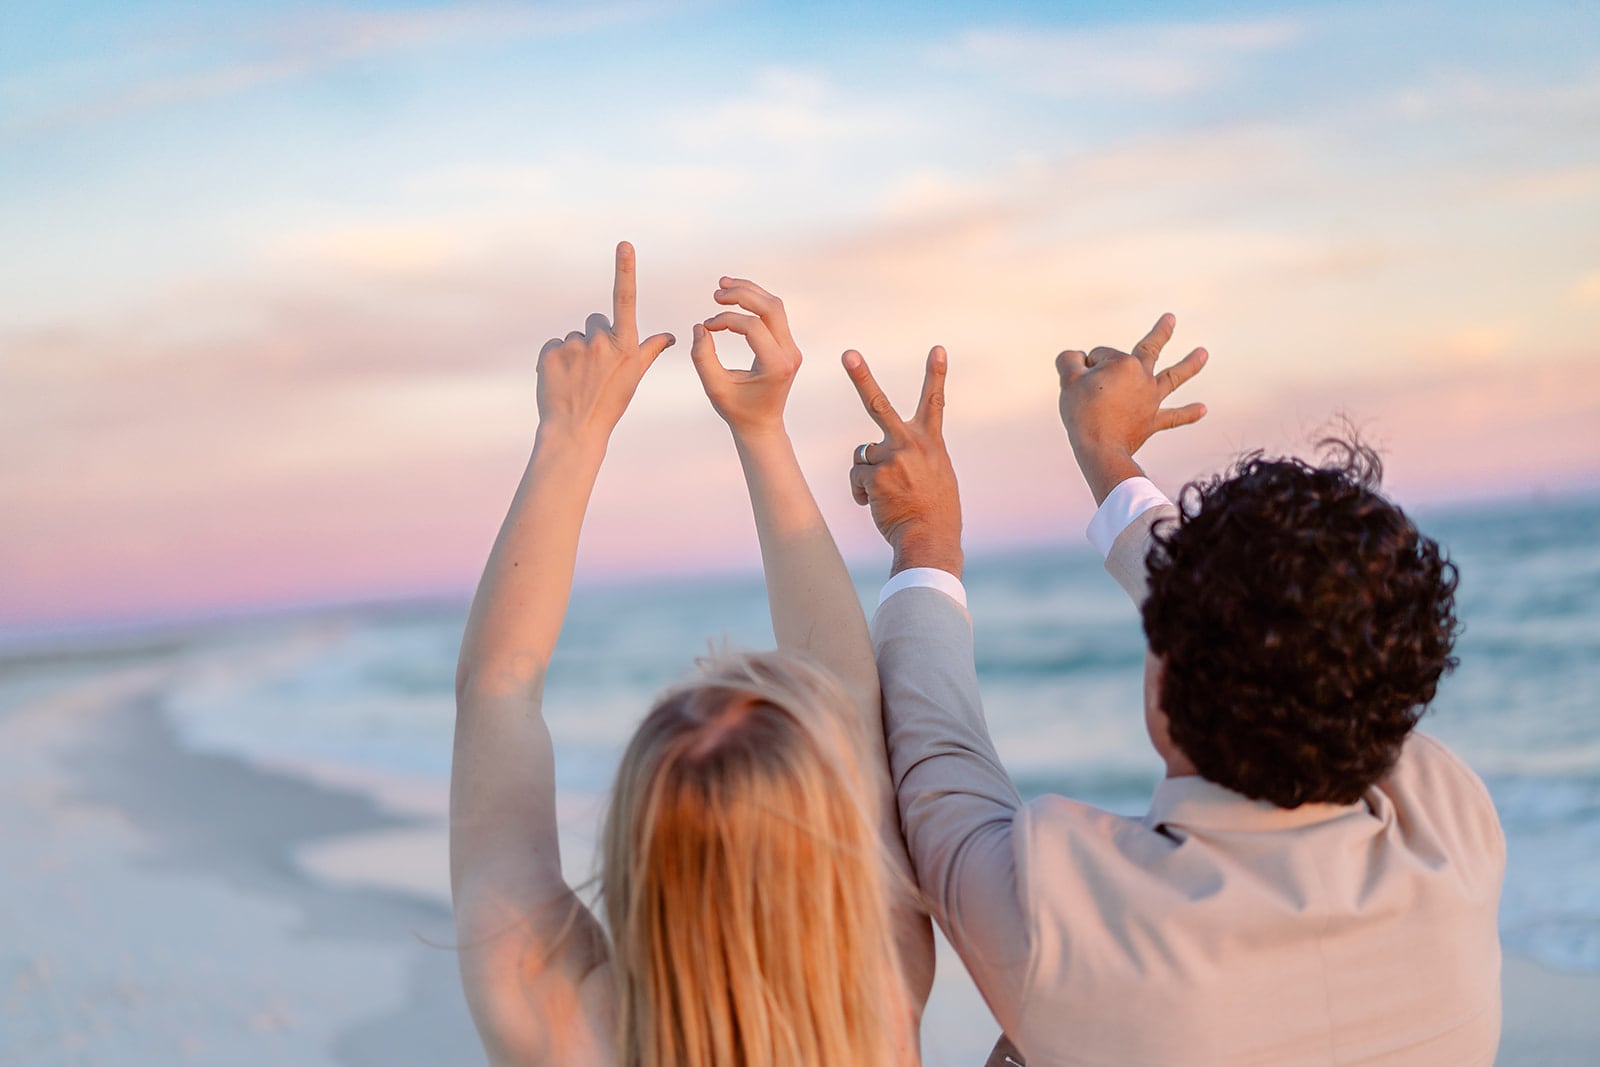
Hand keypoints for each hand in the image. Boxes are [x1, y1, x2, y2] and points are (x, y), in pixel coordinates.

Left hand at [534, 242, 674, 444]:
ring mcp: (574, 346)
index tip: (624, 244)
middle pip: (595, 321)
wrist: (575, 429)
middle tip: (595, 368)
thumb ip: (650, 350)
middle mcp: (600, 341)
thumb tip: (671, 335)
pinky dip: (556, 359)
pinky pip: (554, 345)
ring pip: (574, 335)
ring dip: (575, 351)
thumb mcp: (634, 376)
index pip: (625, 299)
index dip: (625, 270)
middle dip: (595, 337)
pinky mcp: (550, 353)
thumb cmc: (610, 403)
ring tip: (577, 379)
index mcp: (625, 345)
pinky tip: (562, 379)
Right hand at [690, 277, 801, 436]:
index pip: (752, 326)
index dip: (726, 320)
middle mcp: (789, 354)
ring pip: (775, 306)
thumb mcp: (715, 387)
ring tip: (723, 285)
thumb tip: (700, 327)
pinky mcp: (788, 345)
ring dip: (750, 292)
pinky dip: (755, 302)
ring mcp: (792, 348)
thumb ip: (703, 357)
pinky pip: (774, 315)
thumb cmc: (737, 410)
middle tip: (716, 293)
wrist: (762, 425)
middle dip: (742, 294)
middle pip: (771, 307)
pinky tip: (735, 297)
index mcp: (776, 365)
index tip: (707, 327)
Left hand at [845, 346, 962, 576]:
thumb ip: (916, 454)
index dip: (936, 374)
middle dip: (861, 376)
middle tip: (848, 353)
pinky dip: (862, 493)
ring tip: (888, 495)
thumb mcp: (937, 475)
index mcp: (931, 442)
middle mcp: (911, 443)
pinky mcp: (874, 475)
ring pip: (862, 454)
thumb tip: (878, 450)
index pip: (935, 402)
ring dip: (868, 474)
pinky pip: (856, 478)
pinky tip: (876, 506)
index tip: (937, 348)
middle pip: (878, 403)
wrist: (930, 538)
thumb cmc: (934, 511)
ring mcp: (891, 457)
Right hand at [1056, 313, 1207, 503]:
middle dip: (1161, 333)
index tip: (1079, 385)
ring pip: (1173, 377)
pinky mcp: (1152, 420)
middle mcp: (1142, 376)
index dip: (1085, 368)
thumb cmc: (1083, 413)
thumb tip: (1075, 356)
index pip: (1100, 355)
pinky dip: (1188, 413)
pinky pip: (1173, 416)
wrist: (1100, 448)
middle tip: (1171, 319)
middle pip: (1150, 348)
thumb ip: (1069, 360)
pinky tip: (1203, 409)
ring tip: (1204, 353)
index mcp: (1122, 363)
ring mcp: (1150, 398)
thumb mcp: (1068, 380)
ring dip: (1190, 365)